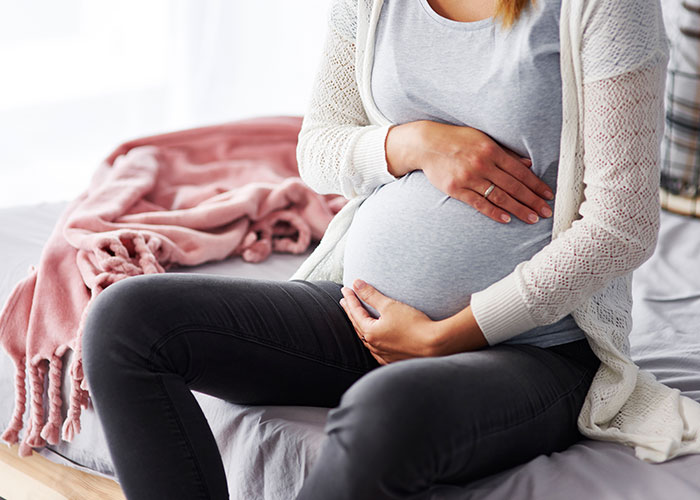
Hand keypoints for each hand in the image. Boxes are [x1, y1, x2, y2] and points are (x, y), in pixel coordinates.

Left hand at [339, 279, 442, 364]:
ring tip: (357, 318)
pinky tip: (374, 340)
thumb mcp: (390, 306)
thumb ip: (371, 295)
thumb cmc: (413, 324)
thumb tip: (356, 284)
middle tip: (345, 301)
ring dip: (360, 326)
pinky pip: (377, 349)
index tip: (346, 288)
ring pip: (367, 339)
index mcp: (370, 332)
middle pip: (358, 325)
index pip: (355, 312)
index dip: (350, 299)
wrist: (435, 344)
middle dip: (351, 311)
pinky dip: (372, 340)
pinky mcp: (394, 359)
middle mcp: (374, 346)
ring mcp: (383, 354)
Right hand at [385, 120, 553, 223]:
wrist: (426, 144)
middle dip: (532, 200)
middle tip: (546, 211)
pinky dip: (494, 212)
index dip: (535, 184)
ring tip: (532, 218)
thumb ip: (505, 153)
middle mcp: (482, 165)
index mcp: (491, 150)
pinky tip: (506, 218)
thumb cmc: (456, 140)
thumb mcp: (483, 139)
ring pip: (499, 197)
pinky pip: (479, 203)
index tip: (548, 195)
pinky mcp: (456, 189)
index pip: (520, 171)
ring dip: (518, 209)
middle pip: (513, 186)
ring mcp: (469, 178)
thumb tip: (527, 164)